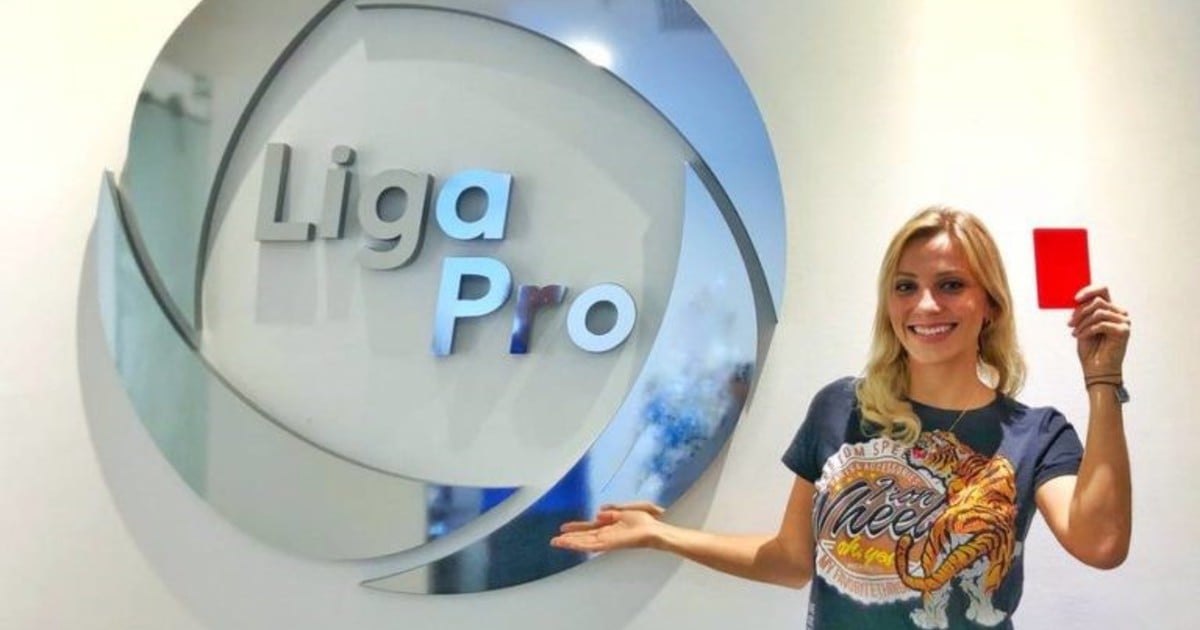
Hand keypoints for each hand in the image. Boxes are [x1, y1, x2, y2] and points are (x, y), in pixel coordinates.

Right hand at [550, 502, 665, 552]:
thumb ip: (612, 510)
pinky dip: (580, 544)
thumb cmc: (646, 521)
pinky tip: (571, 544)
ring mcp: (607, 541)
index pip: (588, 528)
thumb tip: (599, 511)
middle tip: (554, 541)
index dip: (576, 528)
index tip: (563, 528)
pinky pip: (592, 545)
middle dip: (569, 539)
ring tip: (557, 543)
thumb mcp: (626, 510)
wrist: (655, 529)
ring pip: (585, 543)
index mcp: (609, 527)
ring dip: (570, 543)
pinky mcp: (610, 544)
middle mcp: (606, 535)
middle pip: (584, 537)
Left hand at [1069, 285, 1130, 376]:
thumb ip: (1083, 311)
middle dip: (1079, 312)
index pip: (1103, 290)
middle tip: (1070, 324)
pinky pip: (1101, 324)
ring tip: (1075, 332)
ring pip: (1098, 312)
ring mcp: (1124, 322)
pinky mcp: (1124, 331)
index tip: (1075, 298)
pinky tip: (1081, 336)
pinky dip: (1087, 330)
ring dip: (1082, 323)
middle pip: (1097, 301)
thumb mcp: (1083, 325)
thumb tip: (1076, 298)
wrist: (1096, 369)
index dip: (1089, 290)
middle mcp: (1120, 313)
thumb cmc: (1090, 349)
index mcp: (1110, 309)